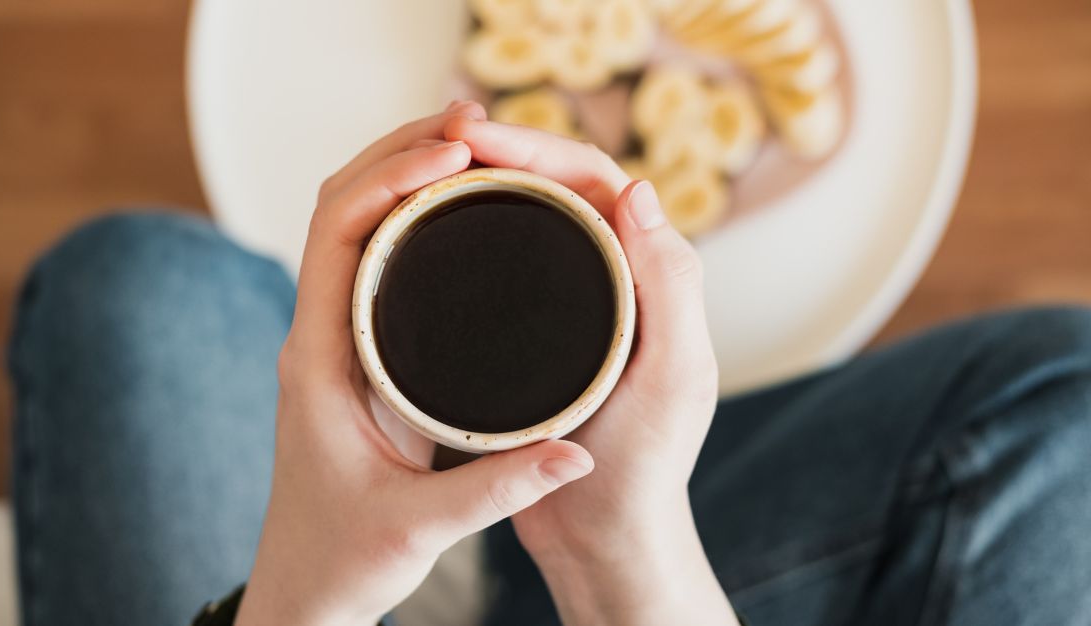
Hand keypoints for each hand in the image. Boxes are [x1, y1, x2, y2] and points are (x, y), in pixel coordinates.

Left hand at [235, 103, 596, 625]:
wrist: (305, 590)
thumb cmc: (343, 559)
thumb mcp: (421, 528)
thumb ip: (499, 491)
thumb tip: (577, 454)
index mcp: (319, 360)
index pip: (337, 232)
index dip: (392, 176)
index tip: (459, 154)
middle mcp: (318, 335)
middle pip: (342, 206)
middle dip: (401, 151)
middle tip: (475, 122)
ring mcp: (333, 340)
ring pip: (354, 225)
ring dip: (402, 174)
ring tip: (472, 145)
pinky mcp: (356, 355)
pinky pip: (373, 259)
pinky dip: (410, 216)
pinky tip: (458, 209)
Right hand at [445, 118, 737, 624]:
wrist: (601, 537)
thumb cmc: (642, 470)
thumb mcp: (670, 378)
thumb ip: (670, 287)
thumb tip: (639, 189)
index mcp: (652, 275)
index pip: (596, 180)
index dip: (538, 148)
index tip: (474, 138)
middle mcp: (615, 278)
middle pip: (555, 186)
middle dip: (500, 151)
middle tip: (437, 139)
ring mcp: (570, 305)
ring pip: (525, 219)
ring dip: (479, 185)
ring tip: (420, 170)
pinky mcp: (531, 336)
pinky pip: (501, 266)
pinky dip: (466, 236)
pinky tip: (424, 233)